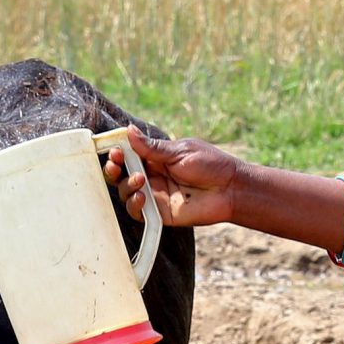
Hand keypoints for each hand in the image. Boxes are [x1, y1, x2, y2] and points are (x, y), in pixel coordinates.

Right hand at [104, 128, 248, 228]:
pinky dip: (134, 205)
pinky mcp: (160, 213)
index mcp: (155, 159)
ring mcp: (154, 195)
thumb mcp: (179, 152)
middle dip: (112, 170)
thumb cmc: (210, 165)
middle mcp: (152, 177)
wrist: (231, 188)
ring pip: (126, 193)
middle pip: (120, 175)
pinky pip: (138, 213)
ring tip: (139, 180)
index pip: (128, 155)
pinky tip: (142, 197)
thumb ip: (152, 148)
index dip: (117, 153)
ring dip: (125, 186)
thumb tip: (128, 130)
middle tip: (115, 164)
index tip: (114, 149)